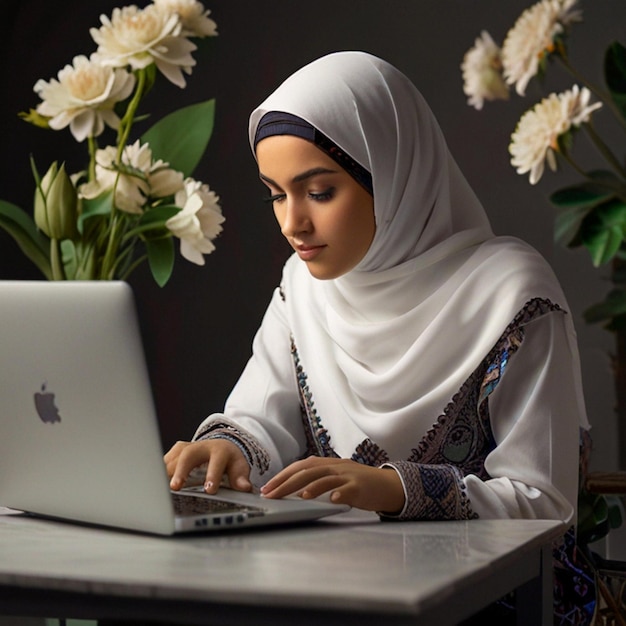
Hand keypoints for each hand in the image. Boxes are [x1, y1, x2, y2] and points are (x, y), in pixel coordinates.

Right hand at [164, 439, 251, 493]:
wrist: (221, 448)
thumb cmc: (229, 460)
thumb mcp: (239, 467)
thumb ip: (240, 477)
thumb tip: (244, 487)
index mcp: (220, 450)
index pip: (217, 461)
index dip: (213, 474)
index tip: (210, 489)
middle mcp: (201, 446)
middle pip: (189, 455)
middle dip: (181, 470)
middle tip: (176, 486)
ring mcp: (187, 448)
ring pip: (174, 457)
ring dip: (166, 472)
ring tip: (160, 488)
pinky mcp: (177, 452)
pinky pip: (166, 460)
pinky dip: (160, 471)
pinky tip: (155, 483)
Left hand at [260, 456, 404, 513]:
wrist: (387, 484)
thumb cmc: (357, 483)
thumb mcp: (335, 477)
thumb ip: (317, 479)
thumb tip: (292, 489)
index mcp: (327, 464)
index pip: (300, 466)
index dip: (282, 475)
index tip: (267, 487)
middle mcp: (335, 466)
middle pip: (308, 471)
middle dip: (287, 483)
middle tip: (271, 494)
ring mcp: (348, 475)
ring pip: (326, 478)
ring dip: (312, 487)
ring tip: (299, 496)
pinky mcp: (360, 486)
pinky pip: (349, 489)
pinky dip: (340, 494)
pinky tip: (332, 500)